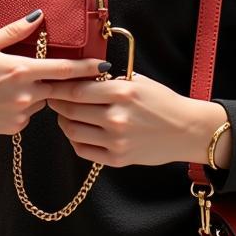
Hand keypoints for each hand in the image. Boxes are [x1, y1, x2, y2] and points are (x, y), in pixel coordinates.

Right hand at [0, 10, 106, 153]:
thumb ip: (13, 31)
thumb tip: (37, 17)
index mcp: (21, 71)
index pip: (64, 70)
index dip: (87, 69)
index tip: (105, 67)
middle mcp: (26, 95)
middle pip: (57, 88)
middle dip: (67, 82)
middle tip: (78, 76)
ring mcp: (21, 114)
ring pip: (41, 100)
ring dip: (38, 91)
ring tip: (14, 82)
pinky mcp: (13, 128)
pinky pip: (27, 114)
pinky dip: (23, 104)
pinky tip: (3, 98)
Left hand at [46, 73, 229, 167]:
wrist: (186, 130)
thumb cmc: (161, 102)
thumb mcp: (137, 81)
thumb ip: (108, 81)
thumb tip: (78, 76)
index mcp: (121, 92)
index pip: (76, 89)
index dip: (57, 87)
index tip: (48, 83)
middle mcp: (117, 117)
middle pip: (70, 110)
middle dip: (56, 102)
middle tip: (51, 97)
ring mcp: (116, 140)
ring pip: (72, 131)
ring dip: (63, 121)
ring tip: (63, 113)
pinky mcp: (118, 159)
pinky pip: (83, 150)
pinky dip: (74, 140)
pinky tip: (77, 130)